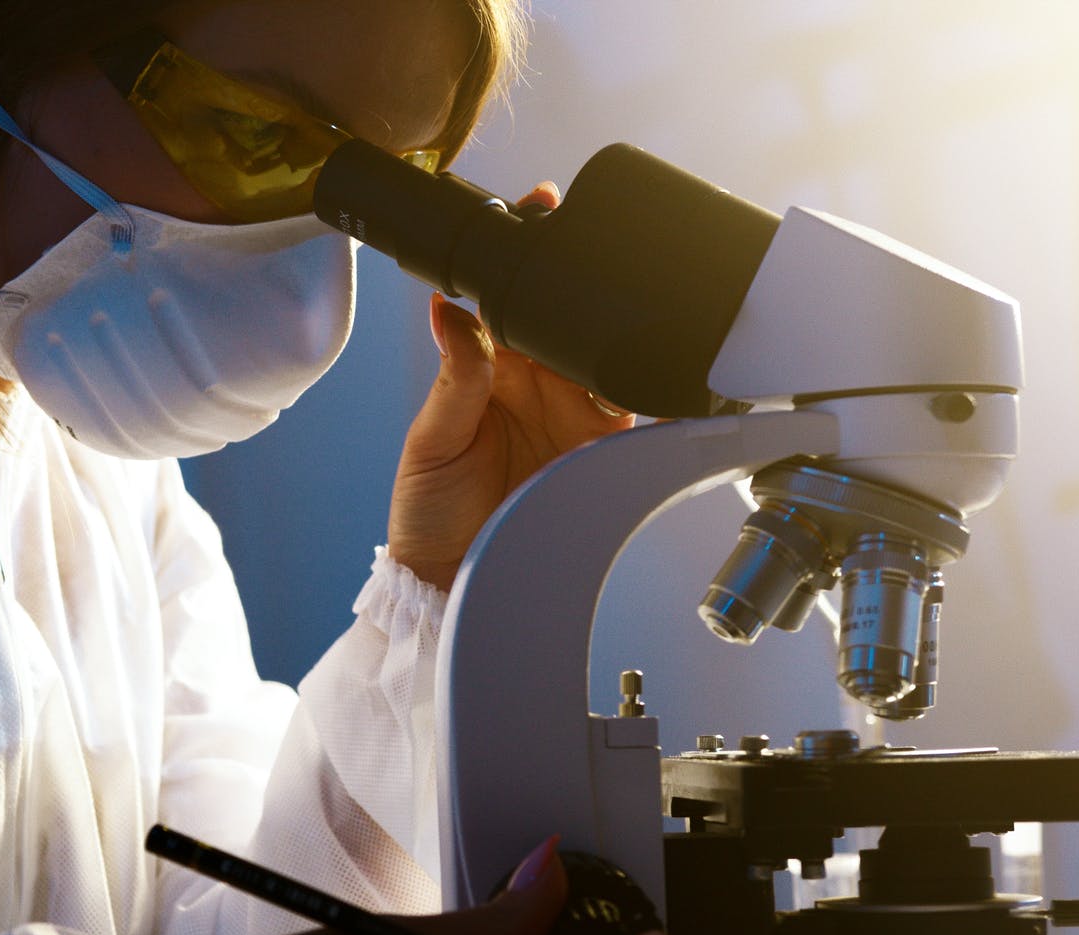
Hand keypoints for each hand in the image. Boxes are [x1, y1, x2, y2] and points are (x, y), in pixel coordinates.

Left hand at [386, 181, 638, 591]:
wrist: (451, 580)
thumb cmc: (427, 511)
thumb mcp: (430, 442)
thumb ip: (454, 378)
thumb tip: (448, 309)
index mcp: (489, 367)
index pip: (511, 298)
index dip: (528, 256)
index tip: (542, 210)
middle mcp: (536, 383)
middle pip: (568, 317)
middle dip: (584, 278)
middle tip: (595, 239)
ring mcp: (572, 412)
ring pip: (605, 353)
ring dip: (615, 328)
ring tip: (624, 300)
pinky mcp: (600, 448)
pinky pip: (633, 408)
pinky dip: (648, 387)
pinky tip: (652, 366)